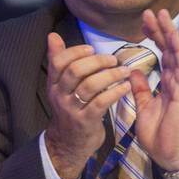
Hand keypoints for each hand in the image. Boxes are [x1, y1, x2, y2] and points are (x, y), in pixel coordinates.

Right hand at [44, 33, 132, 178]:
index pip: (58, 62)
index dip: (75, 52)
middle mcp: (59, 95)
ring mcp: (72, 109)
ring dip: (110, 76)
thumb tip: (52, 36)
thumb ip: (59, 61)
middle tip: (113, 59)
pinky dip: (115, 92)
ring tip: (124, 71)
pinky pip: (101, 102)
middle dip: (96, 62)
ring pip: (90, 86)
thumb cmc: (70, 108)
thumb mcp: (61, 85)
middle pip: (75, 71)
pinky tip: (125, 87)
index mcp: (53, 83)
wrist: (68, 143)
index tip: (91, 48)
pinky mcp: (86, 121)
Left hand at [130, 9, 178, 178]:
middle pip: (168, 48)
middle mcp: (176, 80)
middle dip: (159, 29)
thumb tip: (133, 71)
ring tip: (161, 15)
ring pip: (176, 52)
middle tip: (149, 12)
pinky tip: (172, 36)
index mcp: (166, 83)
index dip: (153, 37)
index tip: (143, 23)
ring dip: (169, 33)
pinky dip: (177, 49)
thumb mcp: (143, 108)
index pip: (160, 54)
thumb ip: (140, 89)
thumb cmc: (159, 136)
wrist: (170, 155)